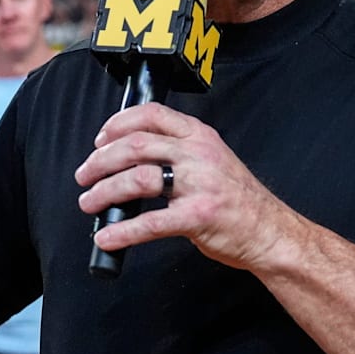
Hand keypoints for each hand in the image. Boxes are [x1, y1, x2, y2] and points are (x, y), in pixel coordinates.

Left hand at [74, 103, 302, 272]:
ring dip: (104, 192)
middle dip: (100, 161)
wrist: (270, 230)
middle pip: (135, 145)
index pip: (151, 115)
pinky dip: (122, 232)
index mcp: (200, 136)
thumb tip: (131, 156)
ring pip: (137, 179)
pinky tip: (108, 238)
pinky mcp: (198, 217)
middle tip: (84, 175)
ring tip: (90, 203)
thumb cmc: (239, 199)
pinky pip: (150, 222)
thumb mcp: (213, 159)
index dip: (117, 124)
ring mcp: (199, 185)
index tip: (100, 139)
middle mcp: (198, 155)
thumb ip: (179, 152)